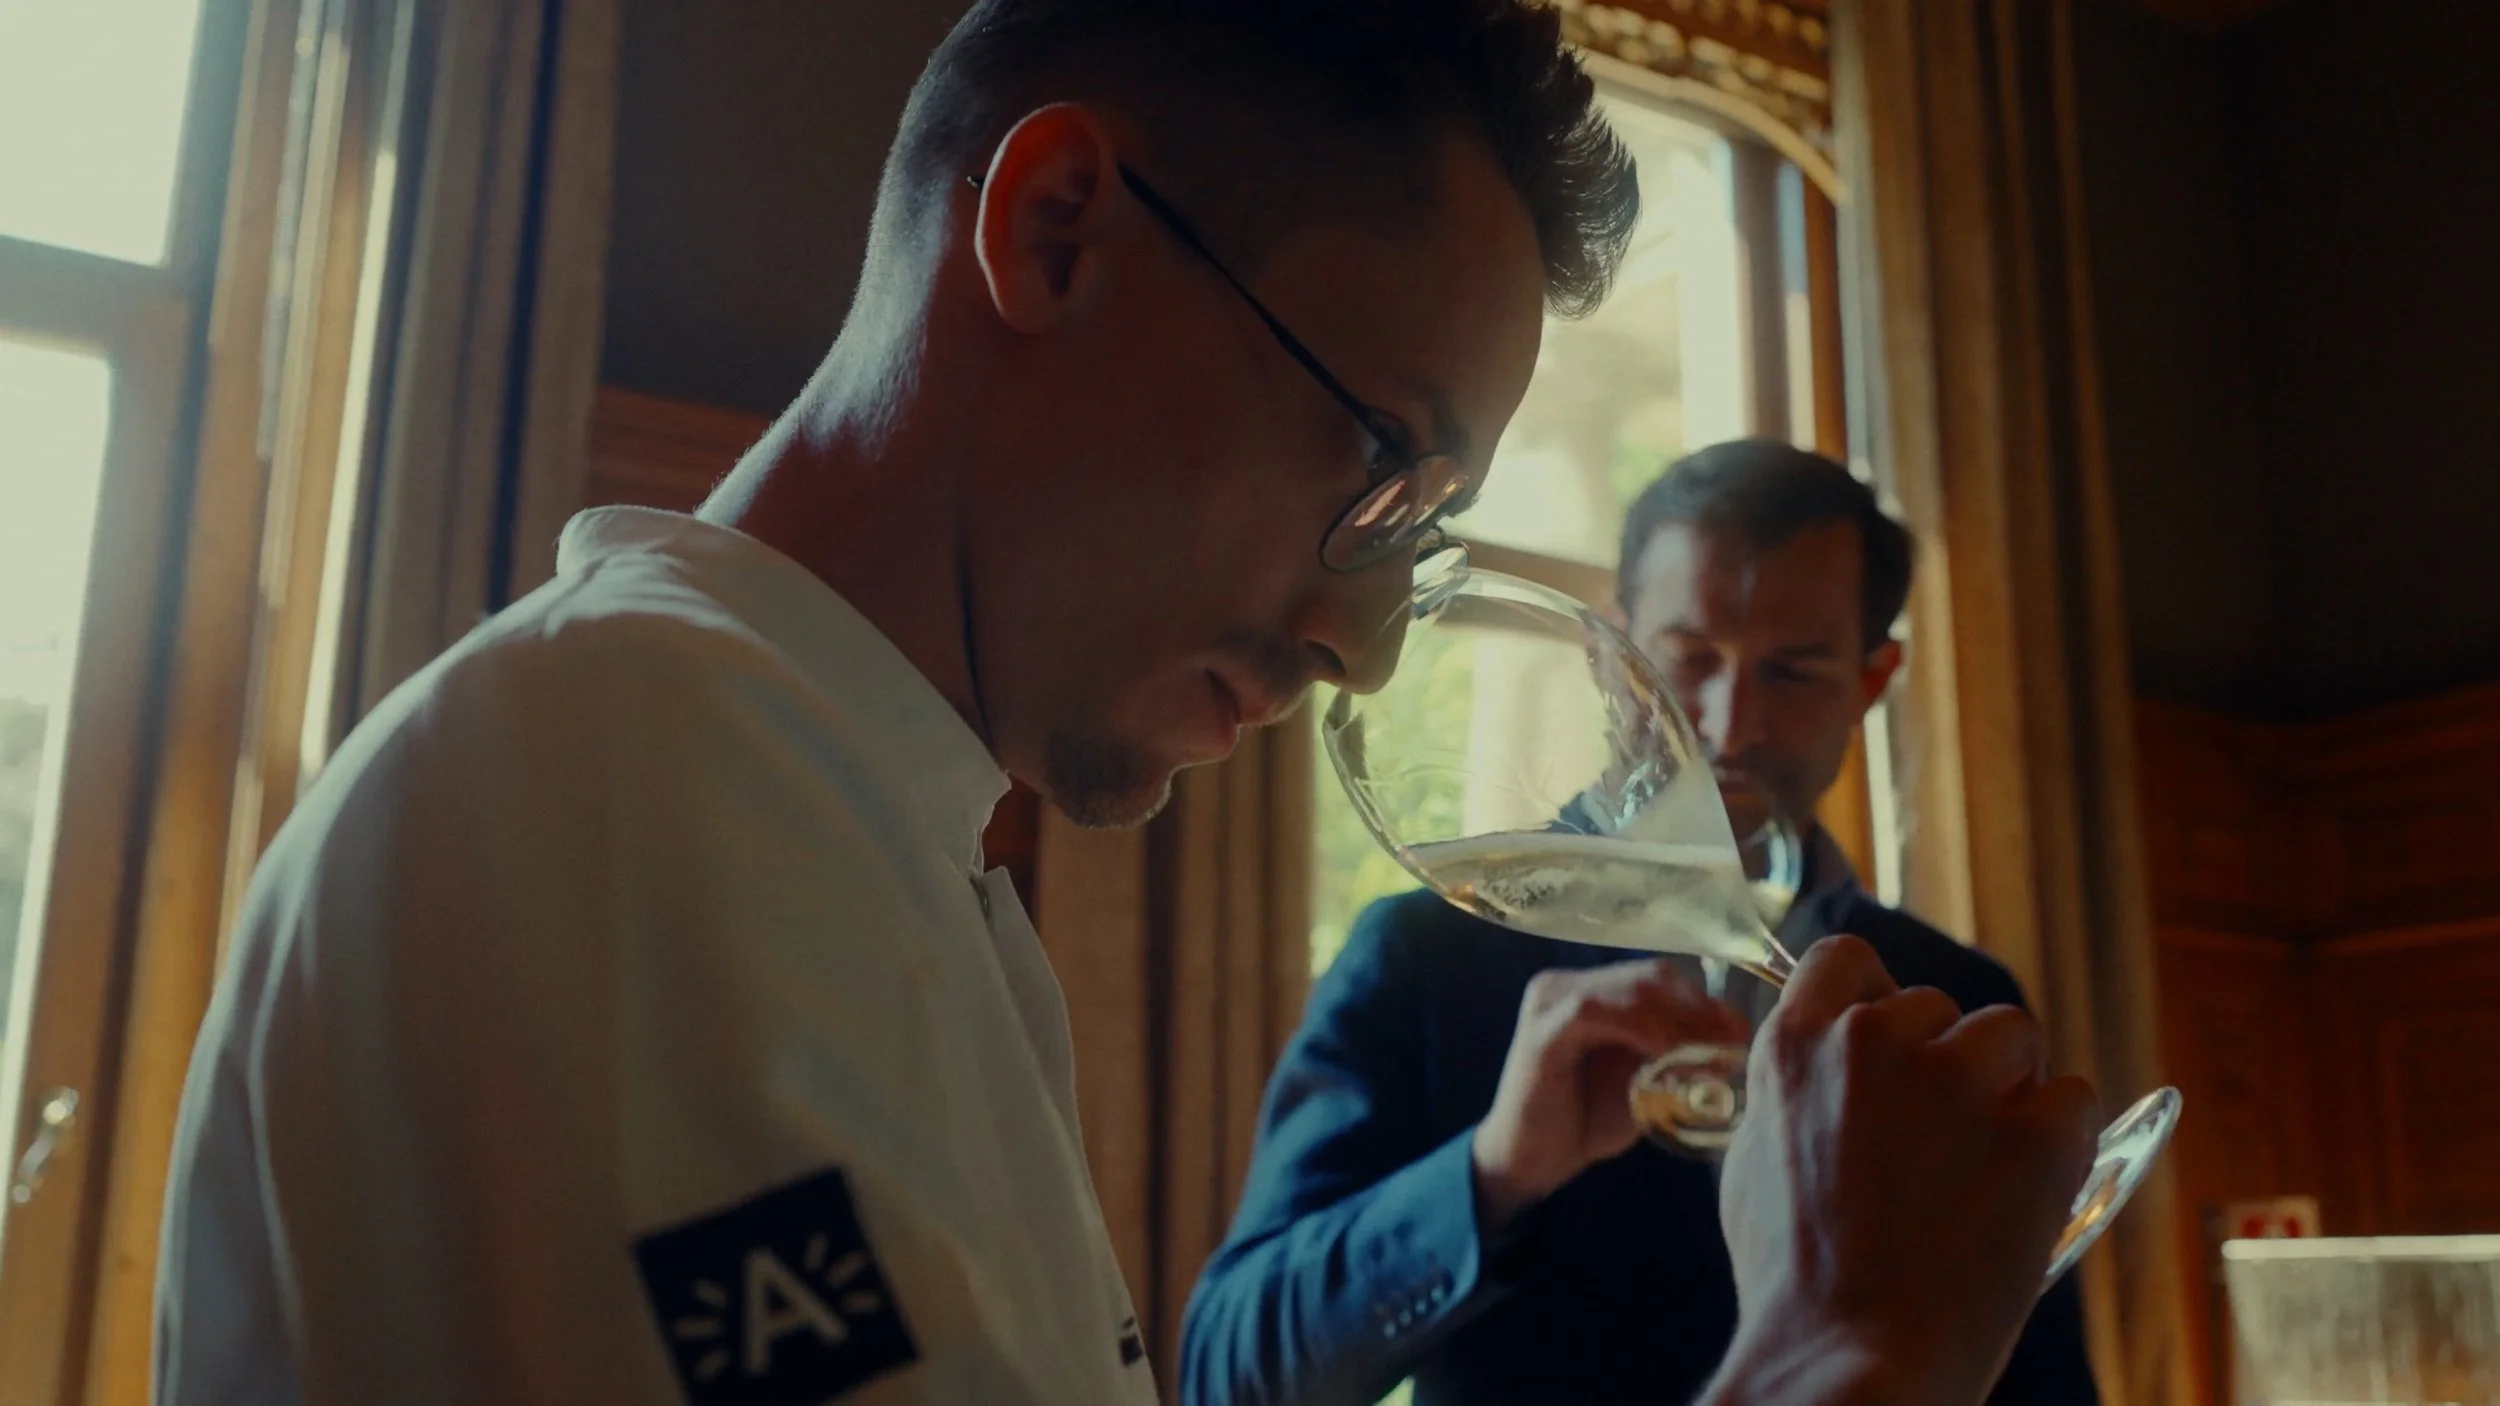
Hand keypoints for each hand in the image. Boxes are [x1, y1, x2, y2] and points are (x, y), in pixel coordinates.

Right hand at [1469, 959, 1745, 1230]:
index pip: (1660, 978)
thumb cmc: (1585, 1122)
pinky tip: (1668, 1060)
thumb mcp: (1645, 1082)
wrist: (1527, 1161)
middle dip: (1700, 1013)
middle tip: (1731, 1051)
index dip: (1705, 1004)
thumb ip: (1679, 1055)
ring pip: (1632, 989)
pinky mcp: (1543, 1029)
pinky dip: (1643, 1031)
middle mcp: (1566, 983)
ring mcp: (1551, 1001)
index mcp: (1591, 989)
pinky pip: (1598, 1012)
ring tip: (1709, 1061)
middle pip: (1652, 976)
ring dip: (1680, 1024)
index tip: (1740, 1040)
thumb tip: (1737, 1034)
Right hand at [1702, 936, 2097, 1405]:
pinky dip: (2063, 1138)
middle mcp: (1872, 1043)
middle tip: (1945, 1141)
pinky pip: (2074, 1097)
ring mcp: (1956, 1084)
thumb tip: (1824, 1071)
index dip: (1879, 998)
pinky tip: (2033, 1188)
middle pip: (1939, 1007)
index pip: (1847, 959)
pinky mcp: (2035, 1135)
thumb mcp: (1753, 1163)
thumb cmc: (1795, 1280)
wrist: (1850, 1356)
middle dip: (1949, 1062)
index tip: (1896, 1042)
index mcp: (1794, 1046)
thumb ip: (1793, 1095)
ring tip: (1992, 1161)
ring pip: (2013, 1035)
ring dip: (2012, 1084)